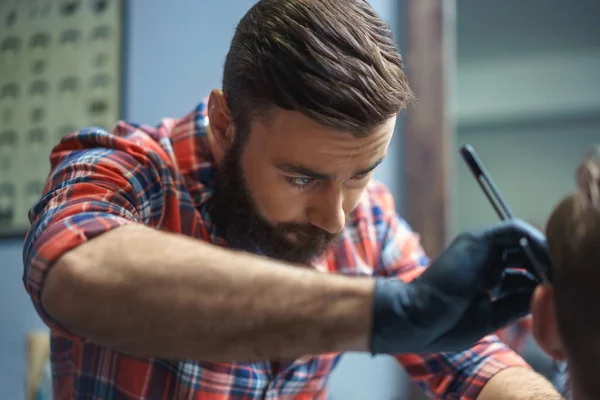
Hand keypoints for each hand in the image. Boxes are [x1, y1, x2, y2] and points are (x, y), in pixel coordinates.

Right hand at [369, 219, 549, 353]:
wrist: (420, 318)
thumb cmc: (447, 324)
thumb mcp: (492, 314)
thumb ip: (517, 301)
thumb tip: (544, 291)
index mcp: (483, 279)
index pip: (520, 270)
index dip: (537, 278)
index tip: (550, 294)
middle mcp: (482, 260)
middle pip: (523, 254)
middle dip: (543, 267)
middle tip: (556, 282)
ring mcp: (478, 248)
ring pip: (521, 241)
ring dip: (540, 255)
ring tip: (551, 273)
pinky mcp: (476, 239)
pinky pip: (513, 230)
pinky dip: (532, 240)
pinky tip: (541, 259)